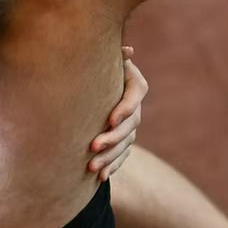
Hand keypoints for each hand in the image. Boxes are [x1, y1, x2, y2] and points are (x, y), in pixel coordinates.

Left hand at [89, 45, 147, 179]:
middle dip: (112, 138)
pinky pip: (122, 156)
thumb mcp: (102, 59)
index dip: (125, 109)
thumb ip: (112, 56)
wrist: (93, 85)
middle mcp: (136, 108)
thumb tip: (127, 51)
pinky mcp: (123, 141)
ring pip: (125, 144)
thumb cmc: (96, 66)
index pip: (134, 97)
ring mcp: (131, 126)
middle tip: (92, 146)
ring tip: (90, 167)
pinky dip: (112, 166)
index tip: (110, 120)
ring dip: (109, 157)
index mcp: (134, 85)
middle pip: (130, 125)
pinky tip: (100, 176)